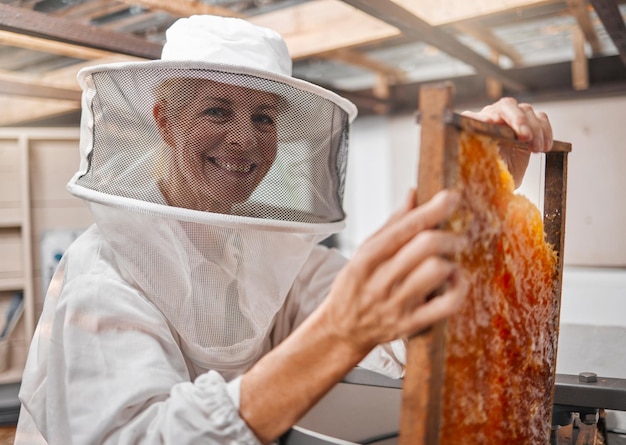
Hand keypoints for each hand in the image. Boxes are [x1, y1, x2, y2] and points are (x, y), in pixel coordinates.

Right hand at [320, 189, 468, 355]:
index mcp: (366, 258)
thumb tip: (414, 194)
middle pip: (426, 246)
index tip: (452, 197)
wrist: (341, 331)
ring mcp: (396, 304)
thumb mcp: (363, 252)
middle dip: (449, 236)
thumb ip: (392, 224)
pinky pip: (447, 304)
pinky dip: (458, 288)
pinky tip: (454, 281)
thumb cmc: (354, 287)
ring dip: (450, 261)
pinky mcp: (411, 324)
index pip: (405, 227)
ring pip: (437, 271)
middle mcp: (380, 281)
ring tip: (448, 262)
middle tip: (456, 238)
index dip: (433, 209)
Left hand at [462, 97, 552, 186]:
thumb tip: (456, 174)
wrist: (499, 178)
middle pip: (506, 106)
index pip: (480, 115)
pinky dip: (546, 130)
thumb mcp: (477, 170)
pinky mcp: (530, 124)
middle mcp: (493, 117)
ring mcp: (512, 118)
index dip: (487, 118)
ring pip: (526, 110)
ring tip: (537, 149)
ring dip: (535, 128)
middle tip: (524, 136)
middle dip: (517, 119)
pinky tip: (546, 146)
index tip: (492, 123)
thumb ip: (471, 161)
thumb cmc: (485, 172)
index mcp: (476, 125)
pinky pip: (541, 118)